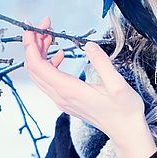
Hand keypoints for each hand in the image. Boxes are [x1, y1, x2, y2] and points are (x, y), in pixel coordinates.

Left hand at [21, 16, 148, 143]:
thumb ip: (101, 62)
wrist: (125, 131)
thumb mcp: (117, 84)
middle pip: (33, 68)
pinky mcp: (65, 101)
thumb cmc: (123, 110)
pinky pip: (48, 81)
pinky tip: (59, 55)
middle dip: (32, 44)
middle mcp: (60, 96)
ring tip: (49, 36)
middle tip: (41, 26)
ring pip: (39, 74)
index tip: (33, 27)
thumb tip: (89, 46)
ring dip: (39, 53)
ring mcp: (61, 100)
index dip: (31, 44)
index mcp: (69, 90)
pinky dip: (48, 64)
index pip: (38, 65)